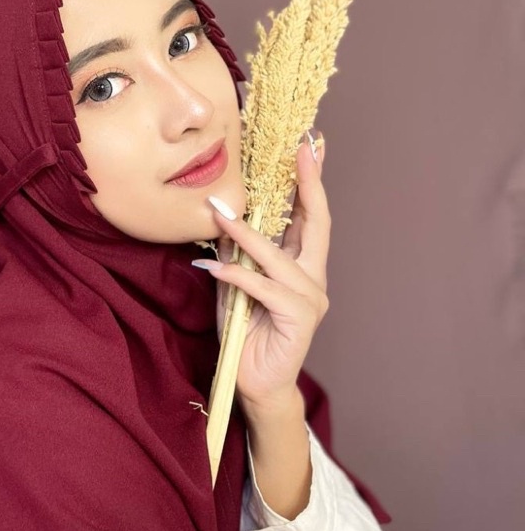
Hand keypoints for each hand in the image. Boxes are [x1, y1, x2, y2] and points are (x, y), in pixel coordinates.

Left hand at [204, 131, 329, 417]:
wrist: (255, 383)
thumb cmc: (245, 333)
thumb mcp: (233, 286)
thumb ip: (233, 255)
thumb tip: (221, 218)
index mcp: (302, 266)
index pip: (308, 217)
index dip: (308, 181)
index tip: (307, 147)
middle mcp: (313, 278)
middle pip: (316, 224)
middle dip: (307, 184)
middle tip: (299, 149)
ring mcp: (310, 298)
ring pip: (278, 256)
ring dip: (246, 234)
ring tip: (219, 212)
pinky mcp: (298, 319)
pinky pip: (263, 289)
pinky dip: (236, 277)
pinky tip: (214, 270)